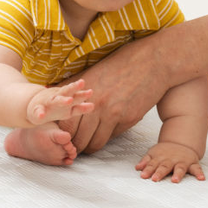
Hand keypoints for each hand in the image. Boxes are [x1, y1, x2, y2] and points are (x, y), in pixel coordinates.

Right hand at [27, 79, 94, 124]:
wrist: (35, 106)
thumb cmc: (56, 106)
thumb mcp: (68, 108)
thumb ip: (80, 107)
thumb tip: (93, 106)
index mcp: (66, 99)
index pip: (76, 96)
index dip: (83, 94)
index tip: (91, 92)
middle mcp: (58, 98)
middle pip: (67, 92)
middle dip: (74, 88)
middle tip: (82, 83)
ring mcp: (48, 103)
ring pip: (55, 100)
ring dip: (62, 100)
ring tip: (69, 101)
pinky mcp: (37, 110)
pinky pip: (38, 111)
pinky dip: (40, 113)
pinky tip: (41, 116)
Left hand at [70, 35, 170, 152]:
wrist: (153, 61)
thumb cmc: (123, 62)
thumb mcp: (93, 71)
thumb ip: (73, 87)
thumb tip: (54, 97)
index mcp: (83, 92)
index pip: (64, 124)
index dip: (62, 133)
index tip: (63, 135)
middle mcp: (95, 104)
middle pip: (77, 138)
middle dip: (74, 144)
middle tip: (73, 144)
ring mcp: (113, 113)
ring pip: (94, 143)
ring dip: (89, 146)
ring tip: (88, 143)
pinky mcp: (128, 119)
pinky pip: (111, 137)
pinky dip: (106, 138)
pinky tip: (105, 132)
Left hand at [136, 142, 204, 182]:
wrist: (181, 142)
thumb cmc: (165, 152)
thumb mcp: (153, 154)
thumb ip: (145, 162)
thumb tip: (137, 168)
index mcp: (160, 158)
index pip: (152, 164)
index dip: (148, 170)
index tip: (144, 176)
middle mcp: (171, 160)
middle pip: (165, 167)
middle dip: (160, 172)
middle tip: (155, 179)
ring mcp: (182, 161)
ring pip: (180, 168)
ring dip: (178, 174)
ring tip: (175, 180)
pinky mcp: (192, 163)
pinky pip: (197, 168)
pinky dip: (199, 173)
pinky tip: (201, 179)